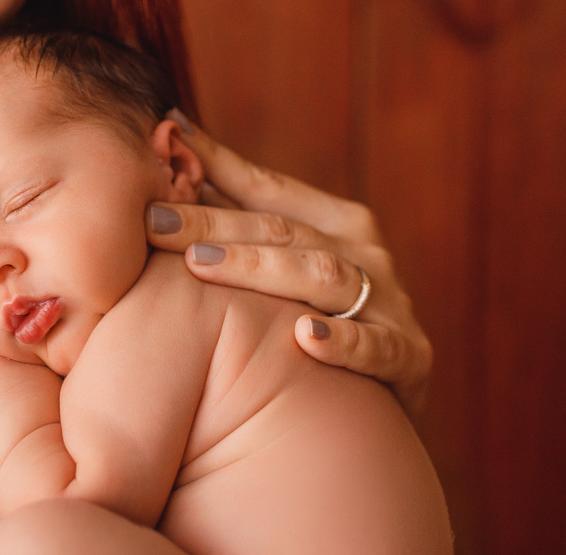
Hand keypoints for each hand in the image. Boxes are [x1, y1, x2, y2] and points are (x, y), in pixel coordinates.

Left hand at [147, 111, 432, 421]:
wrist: (385, 415)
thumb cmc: (317, 325)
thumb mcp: (283, 268)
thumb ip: (236, 219)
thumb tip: (170, 153)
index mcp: (337, 223)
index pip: (266, 190)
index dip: (213, 169)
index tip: (160, 150)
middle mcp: (366, 255)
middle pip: (283, 231)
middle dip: (214, 224)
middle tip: (154, 222)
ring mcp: (392, 305)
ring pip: (322, 276)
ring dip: (260, 269)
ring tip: (201, 266)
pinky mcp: (411, 358)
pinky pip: (377, 348)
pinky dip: (342, 342)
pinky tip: (303, 339)